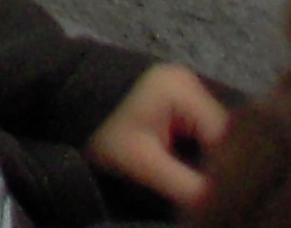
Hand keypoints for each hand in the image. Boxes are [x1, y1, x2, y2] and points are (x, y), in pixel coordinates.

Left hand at [83, 62, 228, 206]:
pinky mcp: (174, 97)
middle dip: (221, 168)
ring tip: (207, 186)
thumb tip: (220, 206)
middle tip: (217, 195)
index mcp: (186, 91)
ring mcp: (183, 88)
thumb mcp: (141, 160)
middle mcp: (192, 83)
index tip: (226, 198)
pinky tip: (195, 172)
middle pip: (224, 136)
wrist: (59, 93)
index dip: (230, 173)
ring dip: (212, 161)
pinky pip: (200, 129)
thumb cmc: (97, 125)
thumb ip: (186, 185)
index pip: (228, 140)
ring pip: (214, 135)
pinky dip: (199, 152)